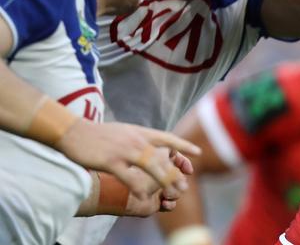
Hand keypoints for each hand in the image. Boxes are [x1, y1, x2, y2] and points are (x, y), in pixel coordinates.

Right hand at [57, 119, 199, 198]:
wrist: (73, 132)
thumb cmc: (99, 134)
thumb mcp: (124, 132)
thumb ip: (139, 138)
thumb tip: (152, 146)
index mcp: (140, 132)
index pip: (167, 138)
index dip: (183, 145)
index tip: (198, 151)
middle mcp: (136, 139)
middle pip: (162, 157)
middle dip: (175, 173)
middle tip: (184, 186)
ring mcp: (124, 150)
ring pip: (150, 166)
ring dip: (163, 180)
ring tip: (172, 193)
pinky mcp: (111, 161)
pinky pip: (128, 176)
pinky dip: (138, 187)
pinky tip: (145, 196)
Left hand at [123, 148, 191, 215]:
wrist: (119, 191)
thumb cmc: (136, 171)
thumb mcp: (157, 160)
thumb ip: (171, 159)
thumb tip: (182, 164)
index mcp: (156, 157)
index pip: (175, 157)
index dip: (184, 162)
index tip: (188, 169)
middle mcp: (157, 173)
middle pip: (178, 175)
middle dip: (180, 181)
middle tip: (182, 185)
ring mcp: (156, 188)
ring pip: (177, 189)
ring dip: (176, 192)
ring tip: (168, 194)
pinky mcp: (154, 202)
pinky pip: (170, 203)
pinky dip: (170, 204)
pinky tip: (165, 202)